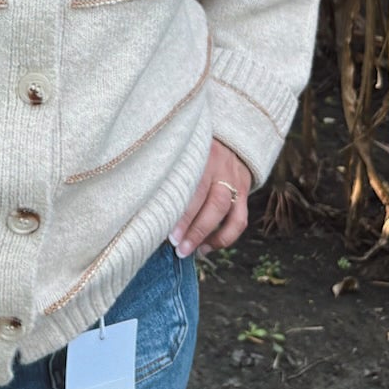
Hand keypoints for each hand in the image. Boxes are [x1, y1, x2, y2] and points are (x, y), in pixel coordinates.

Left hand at [169, 140, 250, 258]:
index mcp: (197, 152)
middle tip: (174, 244)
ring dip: (204, 235)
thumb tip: (145, 200)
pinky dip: (224, 238)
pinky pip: (239, 220)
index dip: (176, 205)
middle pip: (206, 197)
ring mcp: (233, 179)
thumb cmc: (194, 148)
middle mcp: (217, 165)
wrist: (233, 137)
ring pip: (223, 210)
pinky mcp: (244, 192)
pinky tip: (206, 248)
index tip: (160, 225)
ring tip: (187, 251)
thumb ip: (169, 167)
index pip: (188, 181)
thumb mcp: (182, 148)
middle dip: (189, 224)